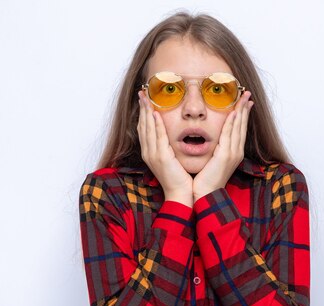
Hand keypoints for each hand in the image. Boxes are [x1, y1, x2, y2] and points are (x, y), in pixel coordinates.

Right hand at [137, 90, 193, 206]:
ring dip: (147, 112)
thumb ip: (169, 148)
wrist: (181, 194)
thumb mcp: (172, 160)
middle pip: (143, 126)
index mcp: (151, 152)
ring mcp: (153, 155)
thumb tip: (171, 137)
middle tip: (141, 93)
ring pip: (148, 128)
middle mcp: (148, 152)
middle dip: (142, 109)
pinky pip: (158, 137)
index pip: (144, 129)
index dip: (143, 114)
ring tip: (146, 98)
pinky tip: (156, 113)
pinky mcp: (161, 157)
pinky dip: (156, 124)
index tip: (144, 101)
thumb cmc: (180, 178)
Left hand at [192, 91, 253, 201]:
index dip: (242, 115)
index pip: (239, 129)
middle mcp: (236, 152)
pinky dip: (232, 122)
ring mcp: (232, 154)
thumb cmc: (204, 180)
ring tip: (243, 97)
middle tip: (247, 94)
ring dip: (241, 111)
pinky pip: (229, 135)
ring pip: (238, 127)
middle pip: (242, 125)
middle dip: (245, 108)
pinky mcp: (226, 156)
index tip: (243, 102)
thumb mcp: (211, 162)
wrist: (204, 195)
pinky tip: (233, 112)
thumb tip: (210, 142)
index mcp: (233, 153)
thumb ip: (213, 150)